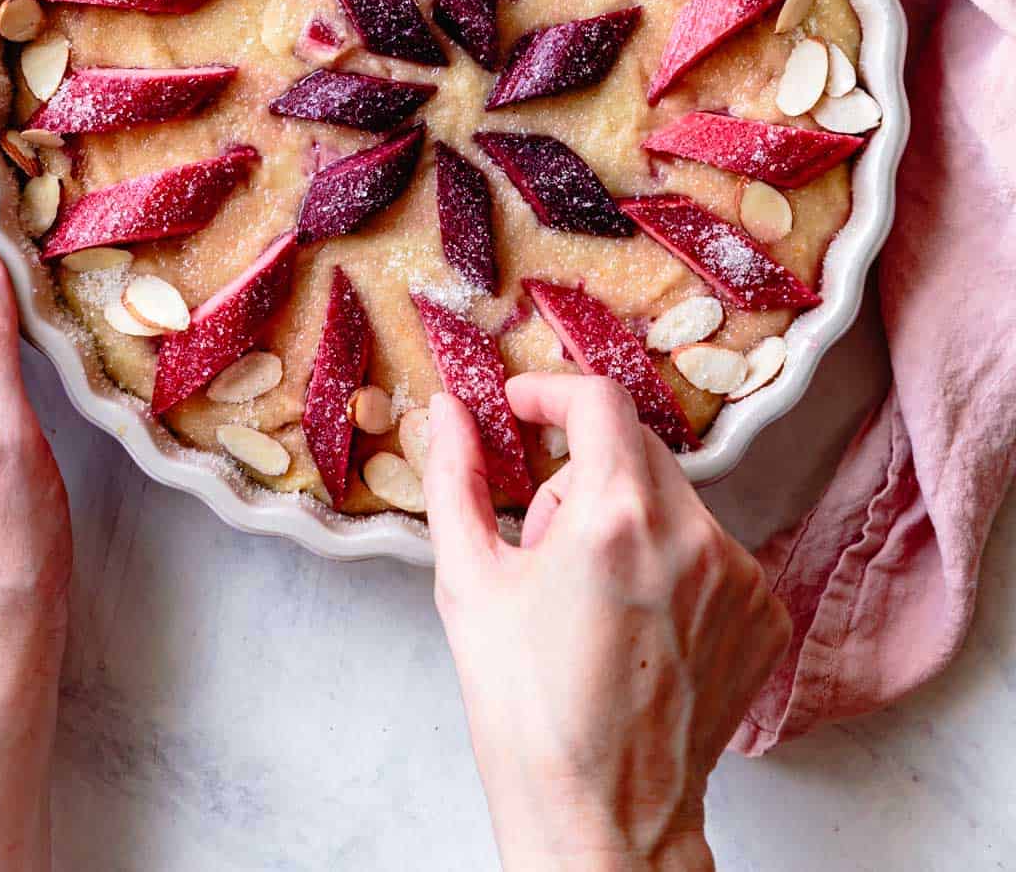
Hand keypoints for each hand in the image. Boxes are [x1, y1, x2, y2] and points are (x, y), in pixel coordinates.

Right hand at [424, 375, 790, 871]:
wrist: (603, 818)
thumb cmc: (526, 711)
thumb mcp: (467, 583)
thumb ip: (454, 479)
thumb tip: (449, 411)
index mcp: (615, 516)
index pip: (598, 401)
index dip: (551, 393)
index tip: (524, 410)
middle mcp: (691, 534)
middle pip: (635, 448)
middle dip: (582, 470)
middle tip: (542, 537)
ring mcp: (737, 576)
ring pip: (673, 500)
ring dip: (627, 519)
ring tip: (589, 597)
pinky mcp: (763, 614)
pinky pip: (711, 550)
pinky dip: (672, 563)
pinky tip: (636, 623)